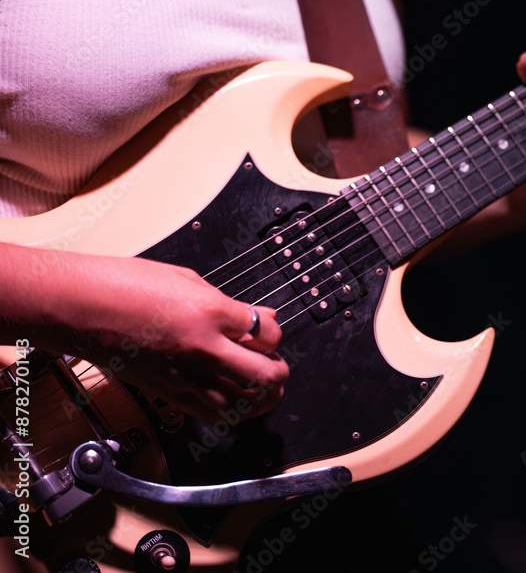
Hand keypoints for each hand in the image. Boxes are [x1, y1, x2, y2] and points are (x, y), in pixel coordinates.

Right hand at [2, 245, 287, 420]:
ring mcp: (184, 375)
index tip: (268, 332)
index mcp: (211, 313)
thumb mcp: (187, 281)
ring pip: (242, 404)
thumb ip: (229, 304)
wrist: (78, 307)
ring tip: (265, 389)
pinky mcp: (166, 393)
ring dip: (261, 399)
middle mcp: (203, 349)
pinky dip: (232, 411)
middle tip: (277, 365)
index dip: (274, 335)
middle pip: (264, 375)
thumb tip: (261, 315)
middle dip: (279, 372)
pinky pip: (211, 413)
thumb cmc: (125, 285)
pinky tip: (235, 400)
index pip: (268, 334)